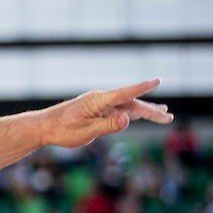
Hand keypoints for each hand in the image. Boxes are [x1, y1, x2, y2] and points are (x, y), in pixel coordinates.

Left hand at [42, 79, 173, 148]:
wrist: (44, 128)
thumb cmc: (62, 130)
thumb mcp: (86, 132)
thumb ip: (108, 126)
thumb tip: (128, 119)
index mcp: (98, 100)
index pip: (125, 93)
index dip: (142, 87)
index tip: (158, 80)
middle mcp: (101, 99)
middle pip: (131, 103)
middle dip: (150, 110)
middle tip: (168, 117)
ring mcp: (100, 105)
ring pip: (127, 107)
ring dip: (145, 111)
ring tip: (164, 114)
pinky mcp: (97, 111)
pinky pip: (119, 111)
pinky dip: (132, 114)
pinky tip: (141, 115)